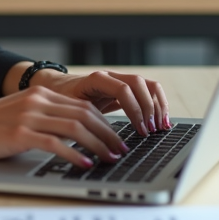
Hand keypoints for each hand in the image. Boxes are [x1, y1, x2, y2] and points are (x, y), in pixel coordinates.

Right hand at [0, 87, 130, 168]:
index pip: (83, 106)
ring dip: (98, 145)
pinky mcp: (20, 134)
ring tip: (110, 159)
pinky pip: (56, 143)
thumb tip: (75, 136)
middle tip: (121, 151)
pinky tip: (85, 164)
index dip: (105, 123)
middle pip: (85, 114)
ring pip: (76, 127)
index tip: (116, 139)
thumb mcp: (20, 115)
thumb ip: (45, 119)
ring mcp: (29, 116)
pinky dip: (76, 154)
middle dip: (108, 134)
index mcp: (40, 94)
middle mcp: (37, 101)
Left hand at [30, 69, 169, 136]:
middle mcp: (110, 76)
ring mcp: (119, 79)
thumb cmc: (61, 101)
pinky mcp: (125, 87)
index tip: (140, 131)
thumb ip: (82, 122)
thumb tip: (95, 143)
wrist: (57, 87)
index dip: (134, 110)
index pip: (123, 90)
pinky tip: (160, 119)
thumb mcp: (69, 111)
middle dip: (149, 108)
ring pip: (147, 84)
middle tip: (151, 131)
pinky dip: (157, 103)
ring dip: (157, 105)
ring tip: (161, 126)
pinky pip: (147, 90)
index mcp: (96, 79)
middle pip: (139, 84)